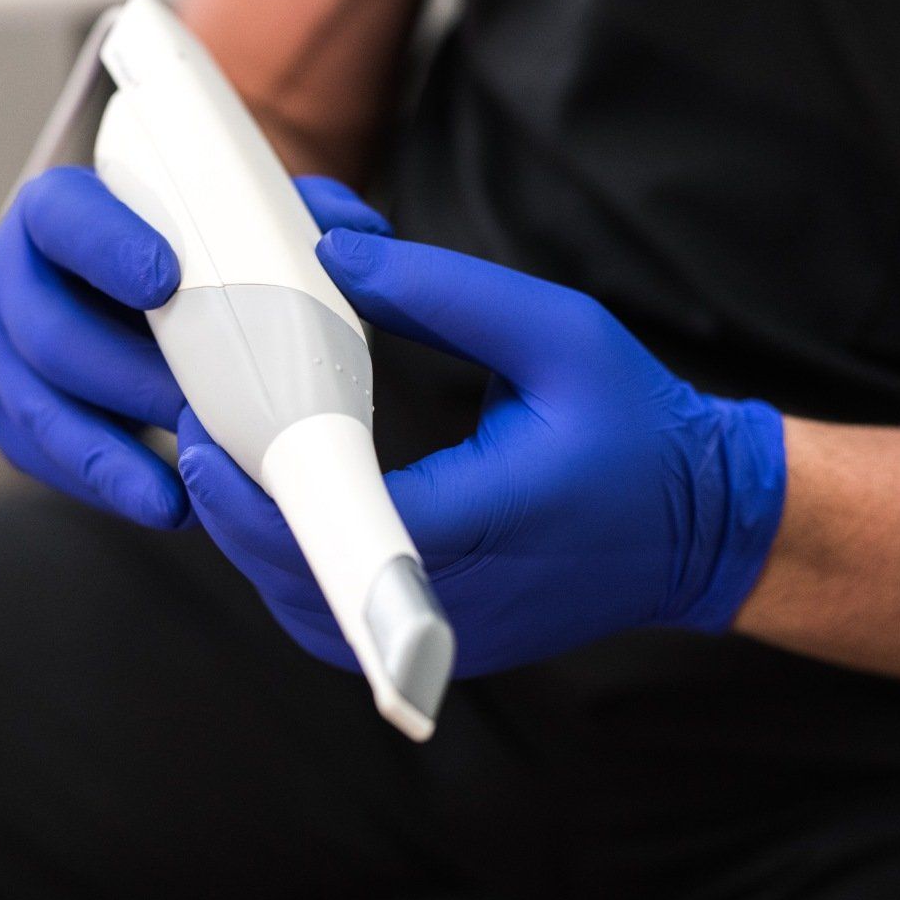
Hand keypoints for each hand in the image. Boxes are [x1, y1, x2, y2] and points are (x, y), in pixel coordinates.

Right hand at [0, 167, 390, 529]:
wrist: (115, 297)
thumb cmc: (172, 252)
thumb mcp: (221, 220)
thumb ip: (284, 216)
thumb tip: (356, 232)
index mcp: (56, 211)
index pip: (64, 219)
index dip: (107, 247)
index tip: (167, 279)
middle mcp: (8, 276)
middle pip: (50, 331)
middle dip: (128, 378)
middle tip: (200, 409)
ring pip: (39, 406)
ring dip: (114, 451)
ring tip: (184, 488)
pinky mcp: (4, 413)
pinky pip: (40, 457)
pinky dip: (103, 483)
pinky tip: (162, 504)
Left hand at [177, 227, 787, 676]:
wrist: (702, 526)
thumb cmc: (637, 423)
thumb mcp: (555, 331)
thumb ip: (440, 292)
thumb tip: (330, 255)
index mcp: (482, 522)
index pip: (330, 521)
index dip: (248, 483)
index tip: (200, 427)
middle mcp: (454, 600)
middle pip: (295, 574)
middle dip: (231, 504)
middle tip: (197, 427)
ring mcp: (444, 635)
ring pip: (305, 608)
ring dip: (255, 539)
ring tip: (227, 458)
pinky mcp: (441, 643)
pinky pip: (337, 620)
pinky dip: (296, 566)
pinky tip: (279, 505)